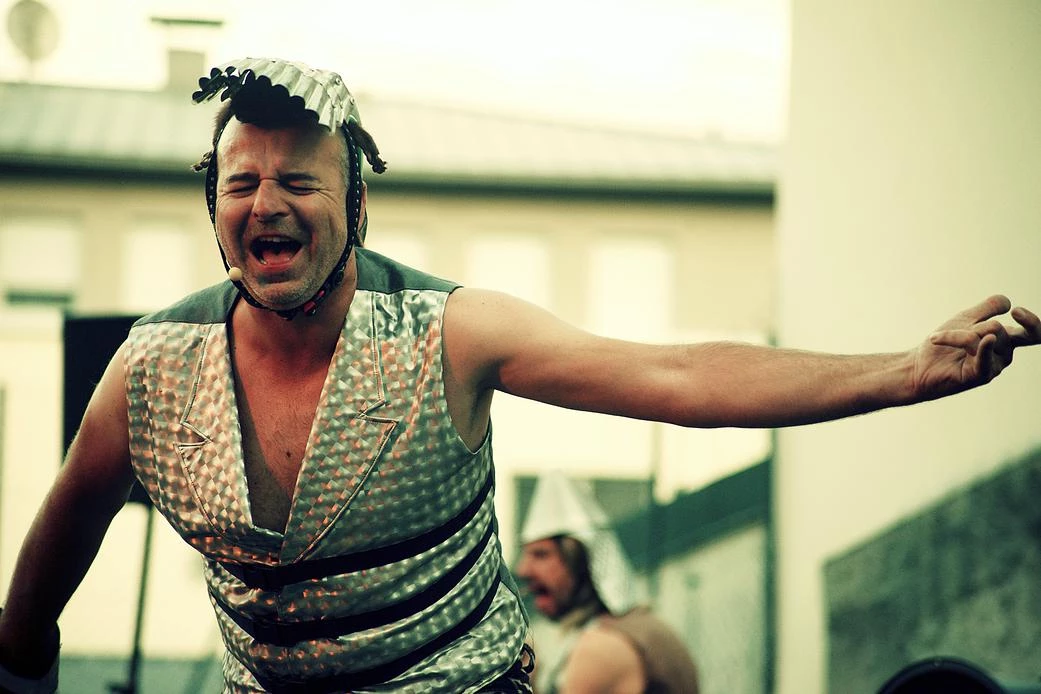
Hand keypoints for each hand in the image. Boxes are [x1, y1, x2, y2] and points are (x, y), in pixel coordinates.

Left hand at [914, 295, 1040, 400]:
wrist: (918, 364)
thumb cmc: (943, 344)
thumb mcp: (966, 319)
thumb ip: (987, 308)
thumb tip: (1008, 303)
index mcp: (1005, 339)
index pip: (1031, 333)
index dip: (1031, 323)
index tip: (1016, 311)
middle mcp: (1004, 353)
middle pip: (1000, 329)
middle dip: (977, 325)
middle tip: (964, 325)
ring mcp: (994, 366)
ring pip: (986, 336)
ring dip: (958, 334)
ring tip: (937, 339)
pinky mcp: (981, 376)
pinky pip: (985, 357)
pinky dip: (980, 346)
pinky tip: (985, 340)